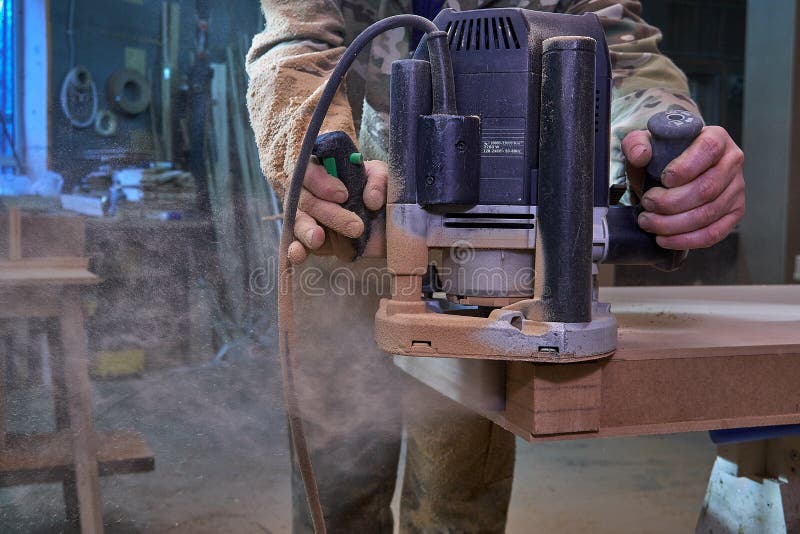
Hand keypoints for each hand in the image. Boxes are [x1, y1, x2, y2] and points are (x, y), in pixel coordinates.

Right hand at [287, 159, 386, 263]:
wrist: (385, 224)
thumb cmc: (379, 194)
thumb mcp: (384, 178)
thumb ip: (380, 180)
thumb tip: (371, 199)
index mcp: (323, 169)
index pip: (309, 169)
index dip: (320, 182)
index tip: (343, 195)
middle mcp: (309, 192)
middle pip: (305, 199)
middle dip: (328, 213)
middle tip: (356, 226)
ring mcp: (307, 217)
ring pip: (298, 221)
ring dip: (307, 230)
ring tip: (318, 239)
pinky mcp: (309, 241)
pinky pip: (296, 244)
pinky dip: (295, 250)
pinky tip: (298, 254)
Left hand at [622, 125, 744, 249]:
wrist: (670, 174)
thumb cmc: (661, 156)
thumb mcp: (644, 144)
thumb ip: (636, 144)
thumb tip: (641, 156)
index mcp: (715, 138)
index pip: (708, 150)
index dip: (684, 169)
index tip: (662, 180)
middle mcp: (732, 162)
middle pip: (706, 189)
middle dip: (670, 203)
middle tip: (647, 205)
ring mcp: (736, 189)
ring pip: (708, 214)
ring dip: (673, 224)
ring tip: (649, 222)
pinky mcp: (733, 213)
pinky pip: (714, 233)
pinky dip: (686, 240)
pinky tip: (664, 239)